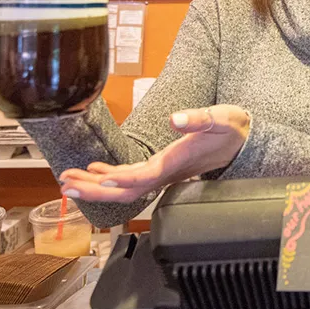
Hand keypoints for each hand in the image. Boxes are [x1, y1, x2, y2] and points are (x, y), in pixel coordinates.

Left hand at [59, 105, 249, 202]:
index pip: (146, 176)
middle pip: (127, 191)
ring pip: (125, 187)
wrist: (242, 143)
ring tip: (69, 180)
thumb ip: (198, 119)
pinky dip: (110, 176)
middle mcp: (166, 172)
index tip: (102, 179)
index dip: (125, 180)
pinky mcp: (162, 167)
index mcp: (177, 162)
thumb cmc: (232, 130)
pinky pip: (131, 178)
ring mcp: (162, 173)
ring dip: (96, 186)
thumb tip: (175, 119)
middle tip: (67, 185)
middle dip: (96, 191)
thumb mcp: (221, 118)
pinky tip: (95, 170)